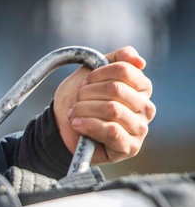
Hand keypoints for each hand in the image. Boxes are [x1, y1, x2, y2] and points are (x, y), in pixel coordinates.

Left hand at [53, 46, 155, 164]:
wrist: (61, 130)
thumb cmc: (80, 101)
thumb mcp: (94, 74)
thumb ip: (117, 59)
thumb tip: (140, 61)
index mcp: (142, 88)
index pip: (125, 70)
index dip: (99, 74)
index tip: (85, 82)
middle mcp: (146, 108)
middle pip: (116, 89)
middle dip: (88, 93)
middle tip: (76, 101)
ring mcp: (140, 128)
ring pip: (112, 110)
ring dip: (84, 110)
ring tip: (73, 114)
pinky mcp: (129, 147)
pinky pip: (111, 130)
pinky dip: (89, 125)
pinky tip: (77, 124)